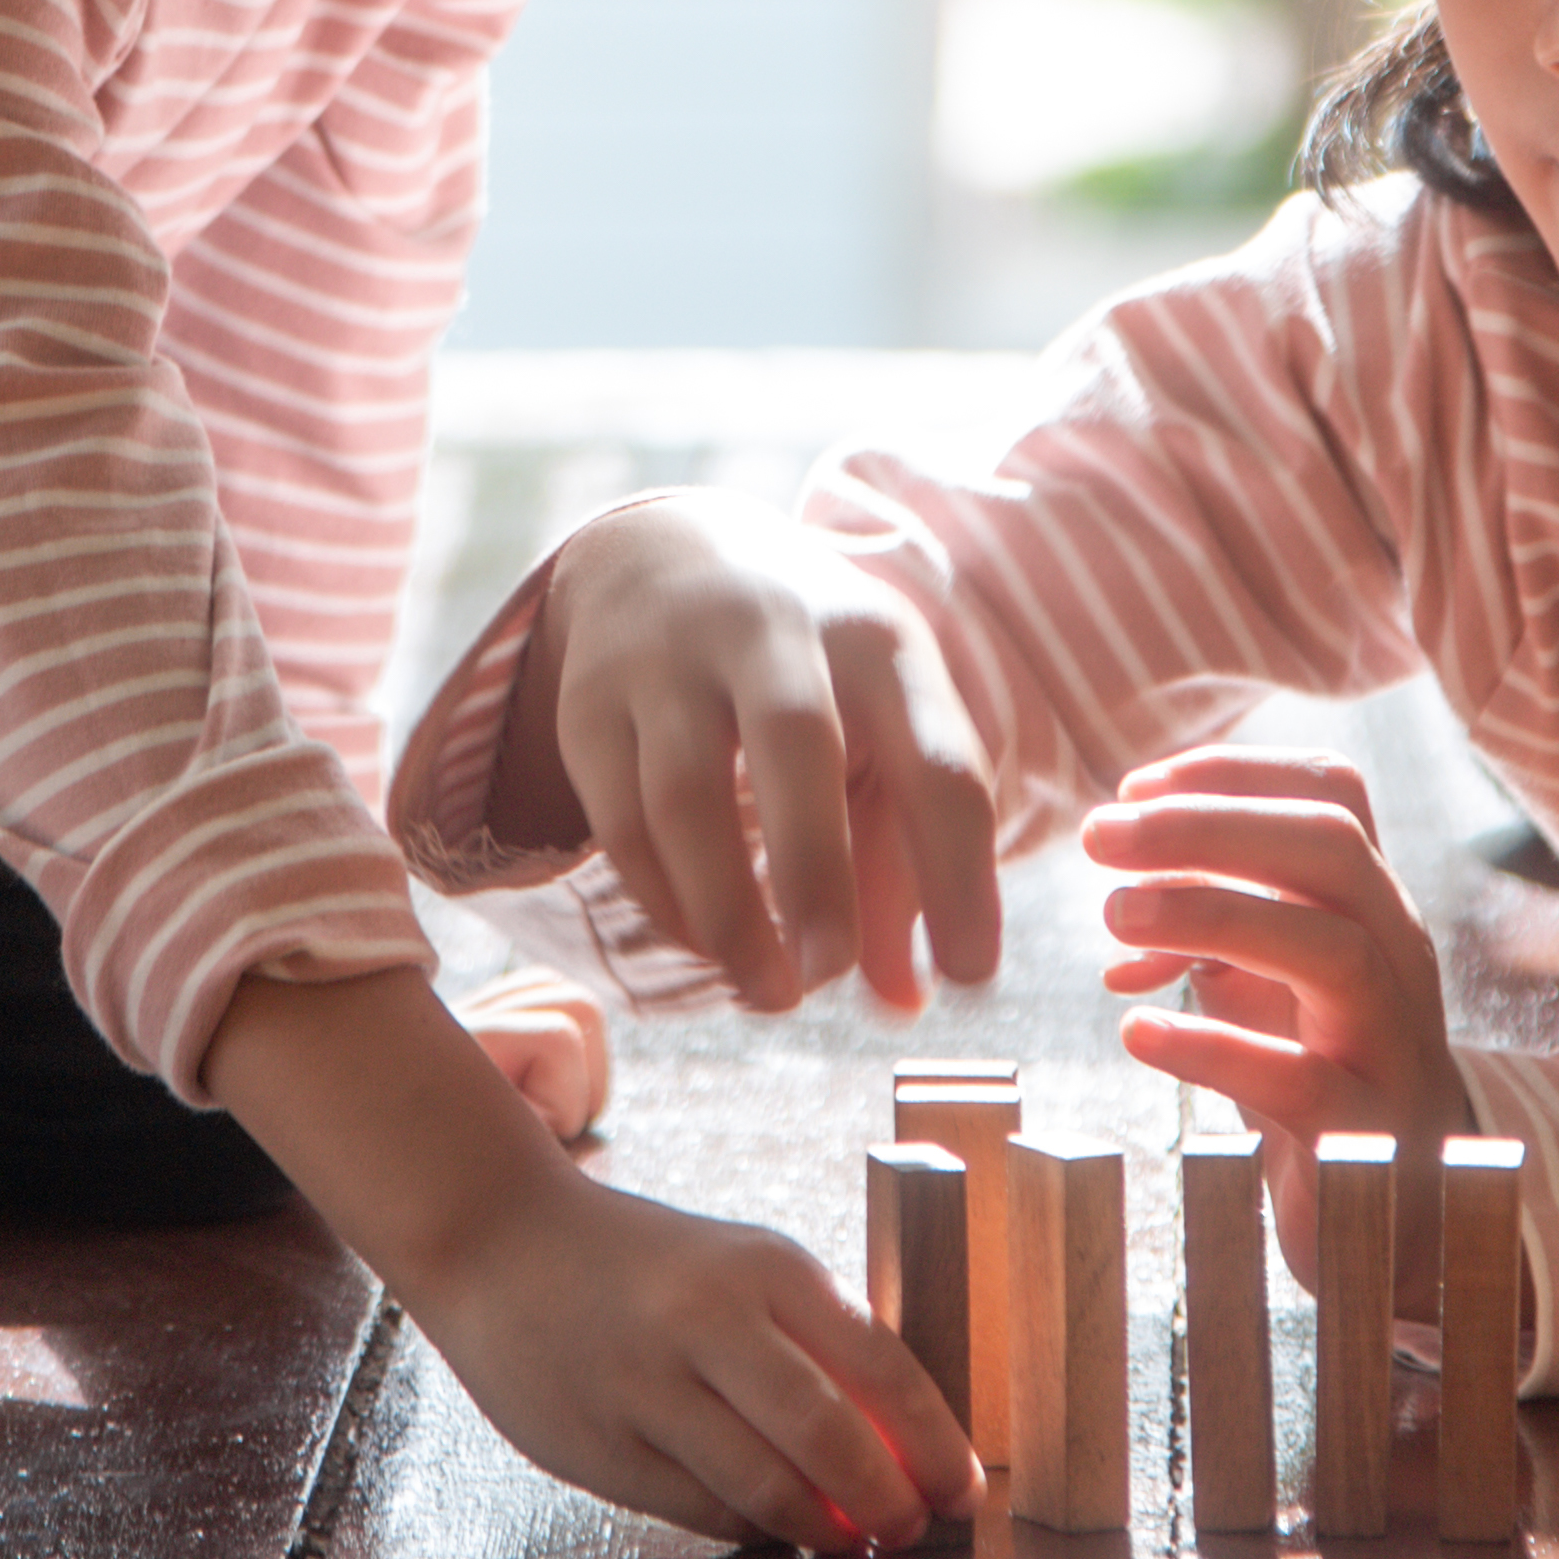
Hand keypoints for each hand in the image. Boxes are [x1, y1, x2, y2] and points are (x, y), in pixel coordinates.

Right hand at [197, 965, 969, 1547]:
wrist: (500, 1241)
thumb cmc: (642, 1263)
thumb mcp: (742, 1267)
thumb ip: (817, 1342)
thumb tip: (906, 1441)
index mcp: (764, 1267)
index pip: (882, 1366)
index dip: (935, 1442)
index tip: (962, 1489)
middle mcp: (709, 1321)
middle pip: (830, 1438)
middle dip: (887, 1501)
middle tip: (909, 1528)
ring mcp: (649, 1387)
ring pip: (765, 1489)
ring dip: (821, 1526)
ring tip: (844, 1534)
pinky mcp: (604, 1445)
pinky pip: (702, 1510)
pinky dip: (750, 1526)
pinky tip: (768, 1522)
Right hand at [492, 494, 1004, 1013]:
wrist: (665, 554)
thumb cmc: (809, 674)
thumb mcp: (878, 731)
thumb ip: (897, 869)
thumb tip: (900, 1004)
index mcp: (879, 642)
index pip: (939, 760)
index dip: (960, 878)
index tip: (968, 981)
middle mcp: (775, 632)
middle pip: (800, 744)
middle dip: (817, 872)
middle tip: (830, 977)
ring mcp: (670, 659)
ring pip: (686, 792)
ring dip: (728, 910)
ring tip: (770, 992)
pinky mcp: (590, 702)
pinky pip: (620, 818)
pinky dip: (664, 898)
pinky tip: (706, 945)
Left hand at [1085, 745, 1474, 1280]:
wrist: (1385, 1214)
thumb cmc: (1315, 1072)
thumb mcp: (1263, 980)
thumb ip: (1206, 924)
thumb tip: (1122, 892)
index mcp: (1371, 906)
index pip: (1331, 795)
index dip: (1231, 774)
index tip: (1133, 787)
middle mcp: (1397, 958)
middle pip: (1333, 850)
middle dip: (1209, 826)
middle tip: (1101, 836)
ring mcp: (1393, 1046)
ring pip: (1334, 952)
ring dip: (1215, 917)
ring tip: (1115, 915)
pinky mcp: (1369, 1134)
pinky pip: (1302, 1080)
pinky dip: (1214, 1048)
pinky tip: (1138, 1034)